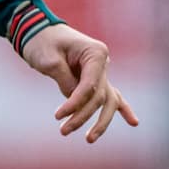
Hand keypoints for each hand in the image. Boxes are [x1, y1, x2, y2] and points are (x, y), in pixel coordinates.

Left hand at [21, 23, 138, 142]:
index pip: (90, 86)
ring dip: (100, 121)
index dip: (76, 103)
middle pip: (99, 96)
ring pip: (107, 100)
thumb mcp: (49, 61)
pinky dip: (122, 108)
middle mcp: (103, 62)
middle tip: (64, 130)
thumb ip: (66, 82)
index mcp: (95, 53)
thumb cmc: (41, 42)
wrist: (35, 29)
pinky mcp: (94, 77)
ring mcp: (100, 70)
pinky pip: (110, 95)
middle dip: (83, 116)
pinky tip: (133, 122)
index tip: (59, 115)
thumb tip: (77, 102)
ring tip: (90, 139)